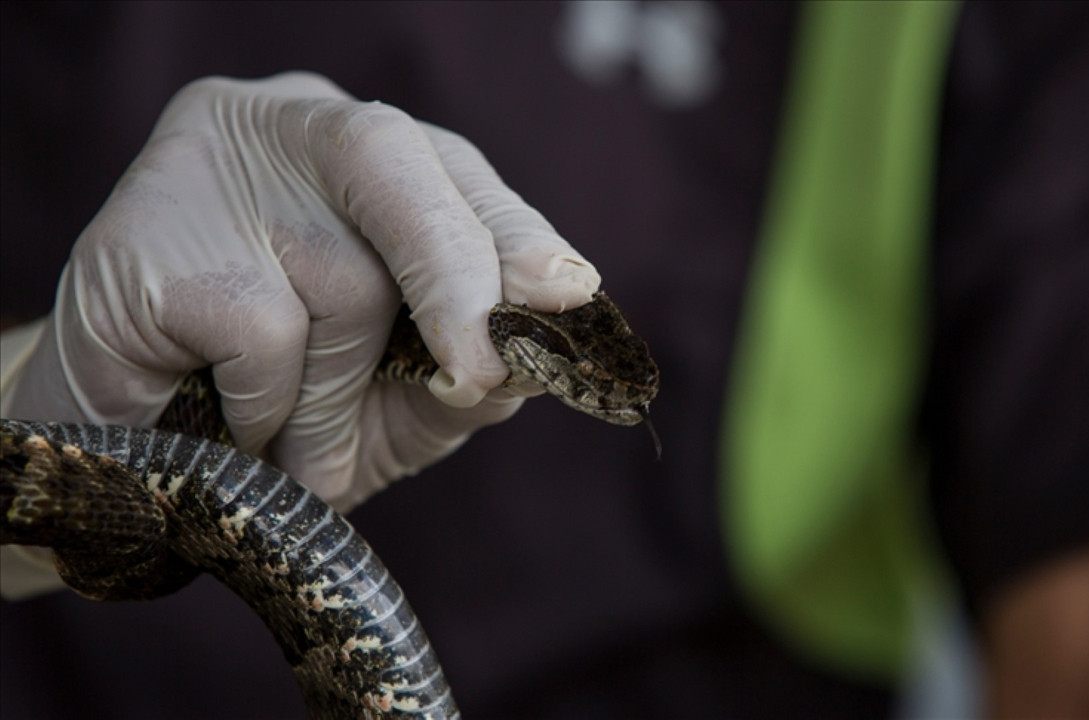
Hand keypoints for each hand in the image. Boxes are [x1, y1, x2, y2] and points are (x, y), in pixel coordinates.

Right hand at [1, 72, 599, 510]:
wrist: (147, 467)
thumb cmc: (292, 417)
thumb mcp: (407, 399)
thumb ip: (477, 374)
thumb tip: (538, 356)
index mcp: (363, 161)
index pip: (452, 168)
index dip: (513, 230)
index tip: (568, 292)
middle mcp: (286, 132)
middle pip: (392, 160)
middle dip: (456, 275)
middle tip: (478, 376)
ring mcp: (206, 167)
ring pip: (337, 272)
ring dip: (337, 397)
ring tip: (294, 442)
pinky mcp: (138, 232)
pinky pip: (259, 328)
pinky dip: (267, 406)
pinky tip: (227, 419)